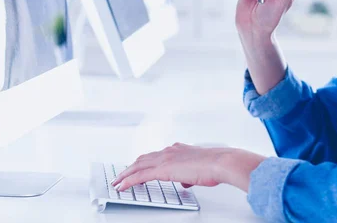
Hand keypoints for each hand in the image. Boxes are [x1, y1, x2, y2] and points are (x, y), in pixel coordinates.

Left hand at [111, 143, 231, 191]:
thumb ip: (189, 174)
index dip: (143, 162)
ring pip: (138, 166)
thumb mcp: (199, 170)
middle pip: (142, 159)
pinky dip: (129, 181)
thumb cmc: (214, 166)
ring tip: (117, 182)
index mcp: (177, 150)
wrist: (219, 163)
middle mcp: (169, 151)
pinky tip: (122, 186)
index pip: (155, 156)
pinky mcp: (163, 169)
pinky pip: (140, 176)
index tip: (136, 167)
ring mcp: (164, 159)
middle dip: (130, 168)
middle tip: (121, 175)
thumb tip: (186, 180)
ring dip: (125, 174)